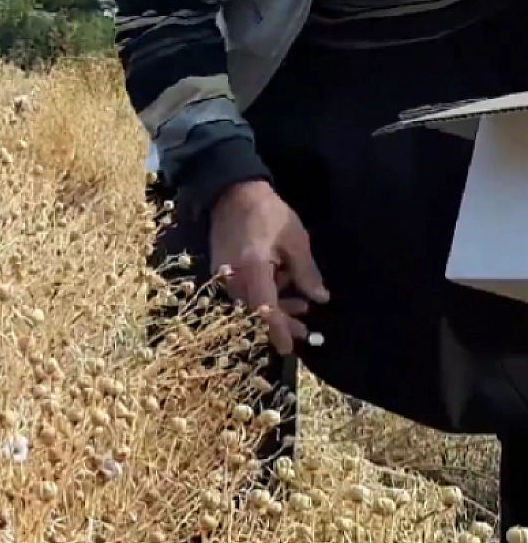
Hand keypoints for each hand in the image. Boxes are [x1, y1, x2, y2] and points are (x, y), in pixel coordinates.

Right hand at [209, 180, 328, 354]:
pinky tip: (281, 286)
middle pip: (257, 311)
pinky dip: (264, 295)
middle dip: (282, 322)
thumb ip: (306, 273)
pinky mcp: (222, 273)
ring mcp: (225, 277)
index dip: (277, 330)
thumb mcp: (295, 240)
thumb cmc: (268, 213)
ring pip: (252, 303)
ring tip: (300, 303)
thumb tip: (319, 299)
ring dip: (275, 307)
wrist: (231, 194)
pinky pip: (245, 292)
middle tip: (305, 329)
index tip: (287, 349)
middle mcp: (234, 278)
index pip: (265, 309)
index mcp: (253, 269)